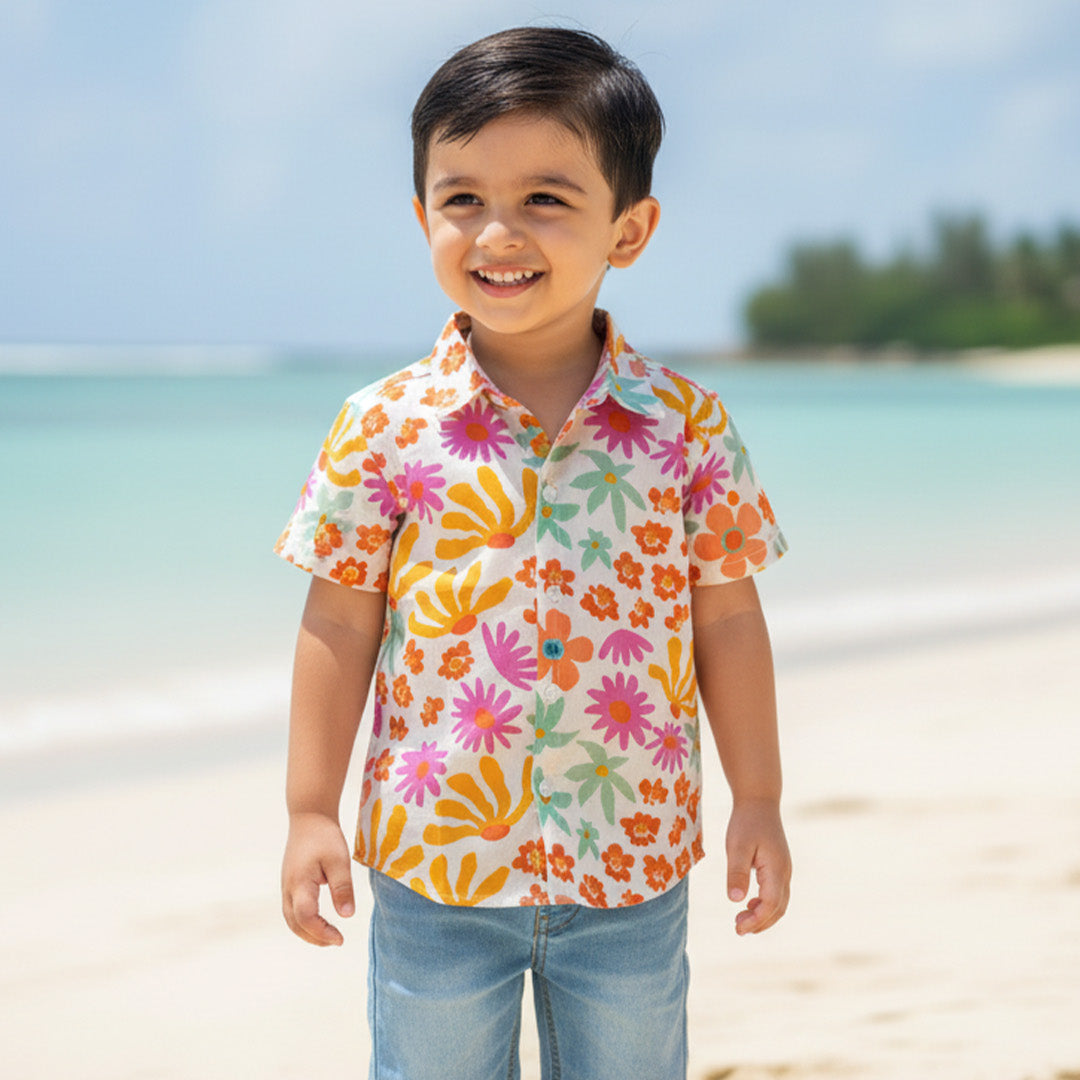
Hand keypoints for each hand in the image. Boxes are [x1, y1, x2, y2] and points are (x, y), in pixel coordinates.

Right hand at [281, 812, 355, 945]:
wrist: (309, 816)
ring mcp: (286, 886)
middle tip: (336, 941)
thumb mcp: (339, 860)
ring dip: (307, 932)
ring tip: (329, 936)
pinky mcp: (290, 883)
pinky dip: (303, 922)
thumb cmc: (324, 836)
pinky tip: (318, 922)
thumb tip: (347, 915)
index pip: (306, 918)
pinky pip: (292, 910)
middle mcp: (288, 888)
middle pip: (295, 924)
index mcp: (300, 884)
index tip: (340, 939)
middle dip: (314, 938)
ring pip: (291, 919)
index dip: (322, 933)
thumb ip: (342, 888)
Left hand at [725, 800, 790, 934]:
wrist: (759, 801)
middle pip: (778, 909)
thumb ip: (737, 873)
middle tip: (738, 929)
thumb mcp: (737, 846)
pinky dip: (765, 905)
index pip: (770, 905)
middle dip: (760, 923)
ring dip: (763, 916)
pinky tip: (748, 904)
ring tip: (741, 921)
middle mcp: (784, 872)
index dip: (756, 920)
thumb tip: (736, 900)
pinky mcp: (778, 867)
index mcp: (776, 869)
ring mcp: (784, 870)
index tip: (738, 928)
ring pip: (779, 903)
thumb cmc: (746, 822)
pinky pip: (776, 893)